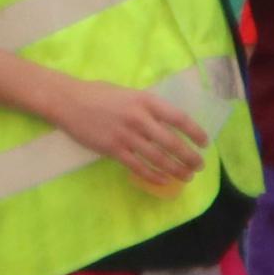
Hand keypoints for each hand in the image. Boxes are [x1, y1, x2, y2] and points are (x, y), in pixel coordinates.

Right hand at [52, 78, 212, 190]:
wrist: (68, 101)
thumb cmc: (100, 94)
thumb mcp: (131, 93)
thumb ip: (150, 107)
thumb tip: (170, 123)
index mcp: (147, 101)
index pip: (179, 119)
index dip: (195, 132)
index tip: (205, 143)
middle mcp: (139, 119)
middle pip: (171, 142)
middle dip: (189, 157)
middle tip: (200, 166)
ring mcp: (125, 136)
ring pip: (157, 158)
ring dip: (175, 169)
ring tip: (187, 176)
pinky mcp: (112, 149)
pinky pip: (138, 167)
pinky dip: (153, 175)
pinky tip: (163, 181)